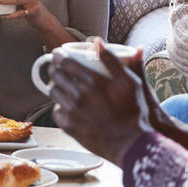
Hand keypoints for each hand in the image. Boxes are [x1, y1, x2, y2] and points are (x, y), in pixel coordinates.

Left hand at [48, 43, 157, 165]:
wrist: (132, 144)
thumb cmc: (134, 112)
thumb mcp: (130, 82)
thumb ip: (112, 60)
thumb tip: (98, 42)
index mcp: (92, 82)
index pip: (65, 62)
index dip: (59, 55)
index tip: (59, 54)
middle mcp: (79, 96)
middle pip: (56, 76)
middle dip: (55, 68)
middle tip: (60, 68)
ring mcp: (73, 113)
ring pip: (53, 93)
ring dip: (56, 85)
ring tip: (62, 84)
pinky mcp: (70, 128)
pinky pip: (56, 112)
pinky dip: (59, 106)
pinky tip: (66, 104)